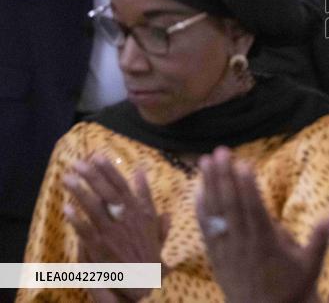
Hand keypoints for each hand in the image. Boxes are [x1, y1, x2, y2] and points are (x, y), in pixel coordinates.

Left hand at [63, 157, 167, 301]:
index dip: (109, 171)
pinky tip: (66, 208)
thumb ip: (147, 196)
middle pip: (108, 193)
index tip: (98, 156)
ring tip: (67, 179)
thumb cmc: (149, 251)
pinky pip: (87, 231)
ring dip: (80, 192)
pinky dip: (77, 220)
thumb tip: (141, 172)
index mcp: (141, 211)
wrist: (144, 280)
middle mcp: (128, 218)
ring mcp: (114, 232)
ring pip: (95, 208)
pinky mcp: (101, 247)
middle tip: (77, 163)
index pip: (123, 186)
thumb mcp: (154, 221)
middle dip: (92, 176)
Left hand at [197, 147, 328, 302]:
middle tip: (221, 152)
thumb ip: (318, 242)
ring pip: (216, 214)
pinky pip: (206, 231)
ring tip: (206, 161)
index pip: (254, 211)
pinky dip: (201, 210)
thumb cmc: (291, 289)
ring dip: (210, 186)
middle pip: (232, 206)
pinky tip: (198, 191)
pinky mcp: (217, 257)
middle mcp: (243, 244)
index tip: (243, 164)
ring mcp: (227, 250)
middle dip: (225, 177)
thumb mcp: (311, 267)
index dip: (248, 188)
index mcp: (266, 244)